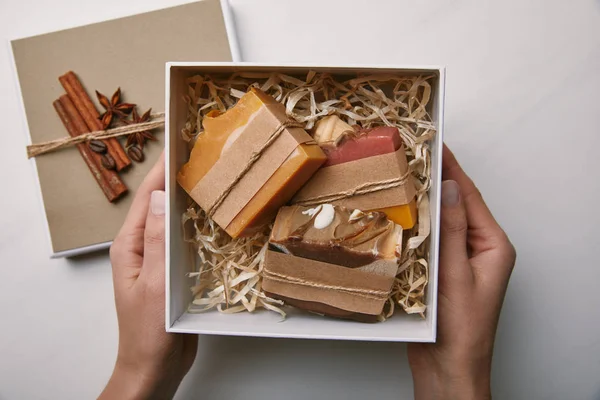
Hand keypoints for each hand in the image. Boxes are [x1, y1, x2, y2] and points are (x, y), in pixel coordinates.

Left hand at [99, 152, 197, 399]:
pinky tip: (214, 216)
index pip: (146, 198)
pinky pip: (183, 239)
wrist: (154, 367)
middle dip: (176, 178)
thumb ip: (157, 241)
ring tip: (210, 177)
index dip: (161, 170)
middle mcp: (141, 248)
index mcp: (130, 246)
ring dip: (188, 198)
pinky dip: (197, 223)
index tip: (178, 144)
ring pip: (172, 219)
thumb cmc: (150, 332)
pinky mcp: (171, 271)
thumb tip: (159, 197)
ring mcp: (156, 259)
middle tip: (201, 155)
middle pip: (158, 203)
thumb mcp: (155, 284)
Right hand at [407, 145, 516, 399]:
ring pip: (442, 221)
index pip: (471, 198)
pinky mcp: (442, 271)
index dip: (453, 170)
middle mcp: (478, 250)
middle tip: (417, 155)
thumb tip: (451, 189)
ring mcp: (460, 260)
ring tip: (406, 176)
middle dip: (438, 180)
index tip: (437, 145)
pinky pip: (431, 239)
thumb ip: (453, 232)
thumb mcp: (457, 277)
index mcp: (493, 247)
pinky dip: (417, 224)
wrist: (448, 368)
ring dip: (426, 201)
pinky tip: (401, 213)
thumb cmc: (461, 333)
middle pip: (457, 205)